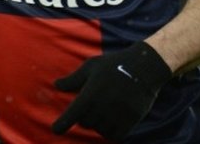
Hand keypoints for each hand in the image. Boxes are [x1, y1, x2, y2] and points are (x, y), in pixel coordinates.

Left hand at [52, 41, 171, 140]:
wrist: (144, 66)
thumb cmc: (113, 64)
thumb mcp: (91, 66)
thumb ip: (73, 79)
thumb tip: (56, 85)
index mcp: (91, 93)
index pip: (72, 114)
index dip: (61, 125)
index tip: (55, 130)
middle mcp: (103, 106)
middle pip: (85, 123)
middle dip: (84, 117)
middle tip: (91, 106)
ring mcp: (118, 114)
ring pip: (100, 130)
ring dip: (98, 124)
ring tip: (103, 112)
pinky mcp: (131, 120)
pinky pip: (115, 135)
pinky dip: (111, 132)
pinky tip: (111, 122)